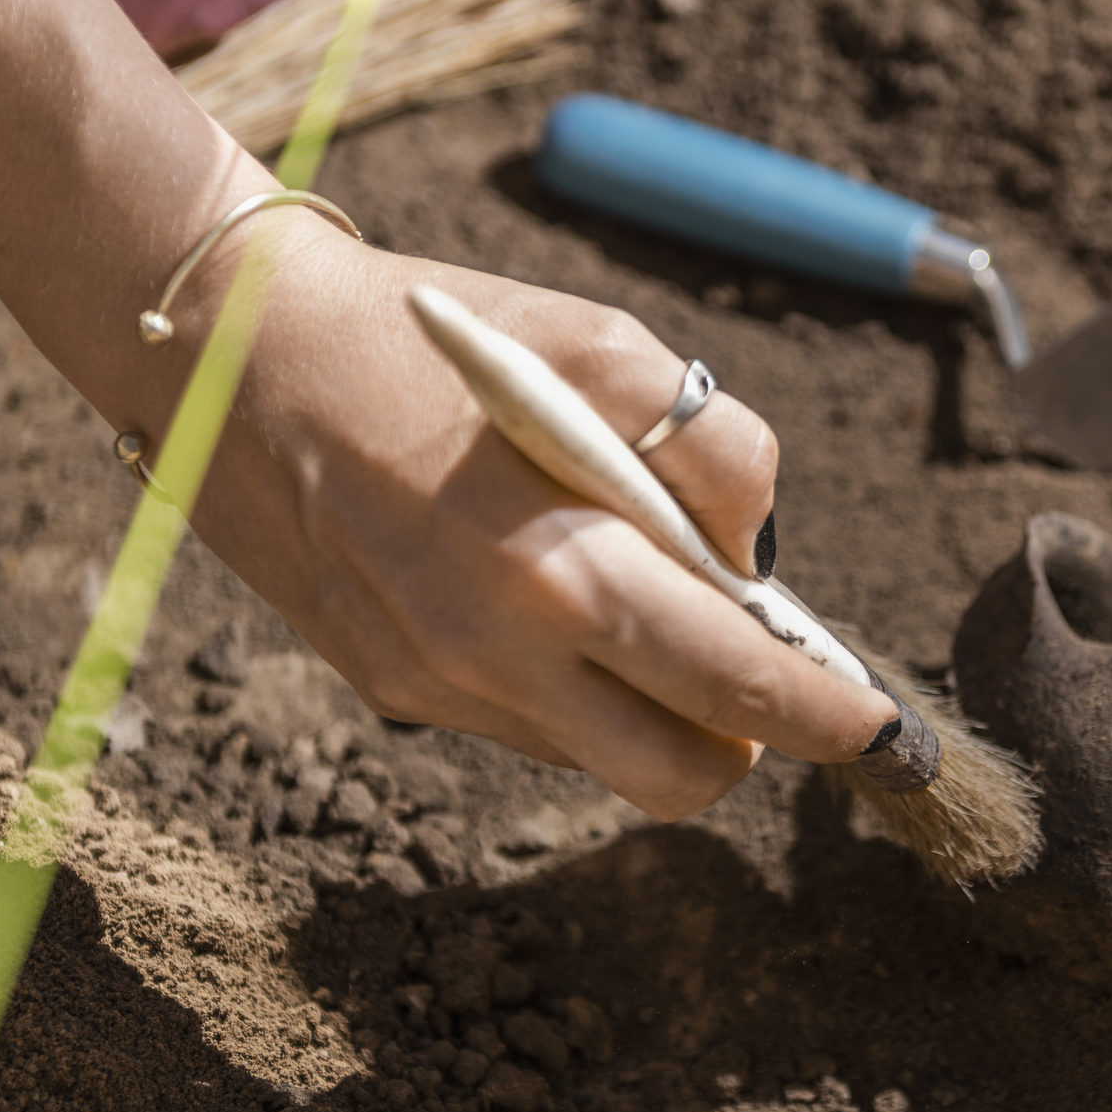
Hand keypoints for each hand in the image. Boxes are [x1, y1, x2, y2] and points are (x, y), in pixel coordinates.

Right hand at [171, 218, 897, 818]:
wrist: (228, 353)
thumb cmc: (436, 335)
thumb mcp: (599, 342)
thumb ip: (712, 454)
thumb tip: (752, 564)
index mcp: (558, 565)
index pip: (735, 687)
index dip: (829, 719)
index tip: (882, 731)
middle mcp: (493, 655)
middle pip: (678, 776)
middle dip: (747, 740)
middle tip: (754, 663)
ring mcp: (434, 687)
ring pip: (600, 757)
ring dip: (650, 705)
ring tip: (625, 588)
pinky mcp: (390, 688)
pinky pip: (526, 724)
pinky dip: (571, 682)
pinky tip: (536, 589)